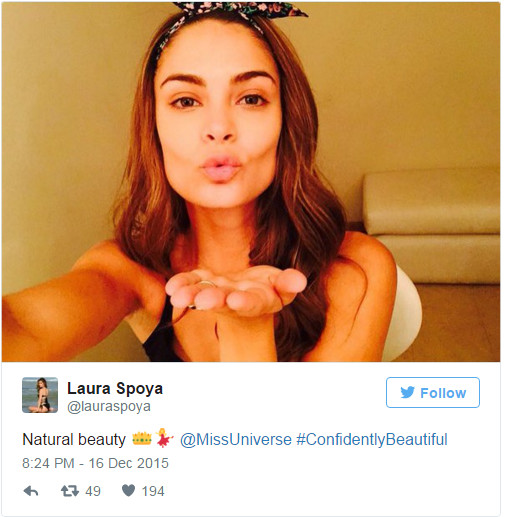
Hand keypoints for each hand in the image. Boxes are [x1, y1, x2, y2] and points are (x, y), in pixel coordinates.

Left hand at [165, 266, 306, 317]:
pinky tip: (171, 287)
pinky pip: (191, 283)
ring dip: (191, 295)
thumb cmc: (269, 288)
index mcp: (257, 302)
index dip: (244, 302)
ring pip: (203, 295)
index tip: (236, 300)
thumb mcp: (283, 285)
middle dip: (213, 300)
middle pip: (223, 302)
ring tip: (178, 297)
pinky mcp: (203, 283)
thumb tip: (300, 280)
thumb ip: (289, 283)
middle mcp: (234, 301)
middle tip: (201, 302)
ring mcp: (217, 293)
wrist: (247, 296)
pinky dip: (181, 284)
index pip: (252, 303)